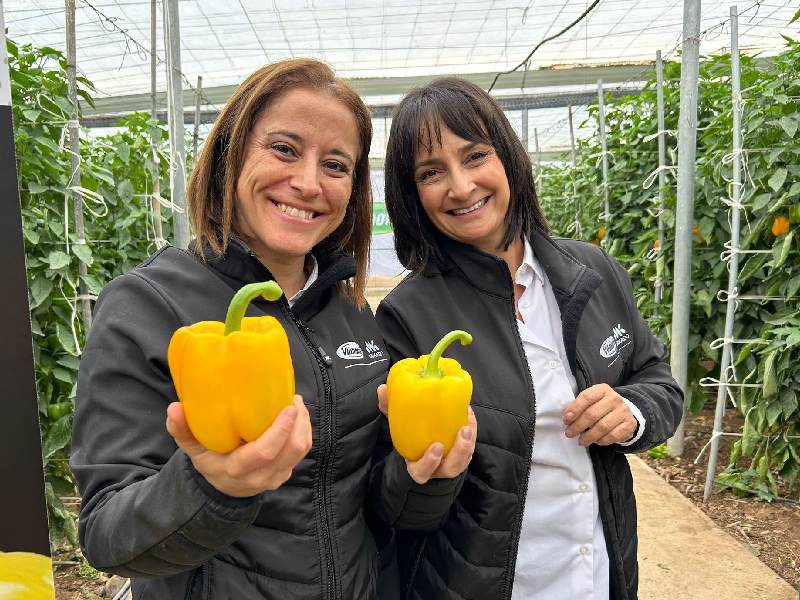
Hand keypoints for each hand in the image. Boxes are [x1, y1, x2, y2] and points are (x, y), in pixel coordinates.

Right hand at [166, 395, 311, 496]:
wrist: (223, 489)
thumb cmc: (209, 461)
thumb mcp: (193, 449)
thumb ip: (182, 430)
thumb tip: (174, 408)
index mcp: (237, 469)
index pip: (265, 452)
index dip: (280, 430)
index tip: (288, 407)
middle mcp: (260, 476)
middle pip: (291, 450)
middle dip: (298, 422)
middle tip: (292, 399)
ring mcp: (276, 477)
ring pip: (301, 450)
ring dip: (304, 424)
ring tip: (296, 403)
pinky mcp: (286, 472)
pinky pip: (302, 451)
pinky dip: (304, 431)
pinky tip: (297, 415)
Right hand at [377, 383, 476, 484]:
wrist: (422, 443)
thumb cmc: (408, 436)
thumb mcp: (397, 424)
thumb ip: (389, 409)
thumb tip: (382, 388)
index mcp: (418, 467)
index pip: (422, 473)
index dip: (430, 463)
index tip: (437, 447)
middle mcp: (437, 468)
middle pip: (451, 469)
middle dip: (460, 452)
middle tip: (462, 431)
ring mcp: (452, 463)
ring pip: (464, 459)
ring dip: (468, 441)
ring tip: (468, 423)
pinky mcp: (462, 453)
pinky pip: (471, 444)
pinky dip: (472, 429)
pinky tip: (468, 413)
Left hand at [562, 383, 636, 446]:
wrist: (622, 411)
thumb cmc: (600, 406)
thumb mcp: (590, 401)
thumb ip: (579, 406)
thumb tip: (567, 417)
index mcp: (602, 390)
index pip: (587, 397)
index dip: (575, 409)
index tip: (566, 420)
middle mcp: (615, 398)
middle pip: (593, 414)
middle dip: (578, 425)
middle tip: (569, 433)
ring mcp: (623, 411)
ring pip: (603, 426)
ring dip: (589, 436)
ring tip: (581, 441)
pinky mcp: (629, 424)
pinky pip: (613, 436)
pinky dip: (602, 440)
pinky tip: (596, 441)